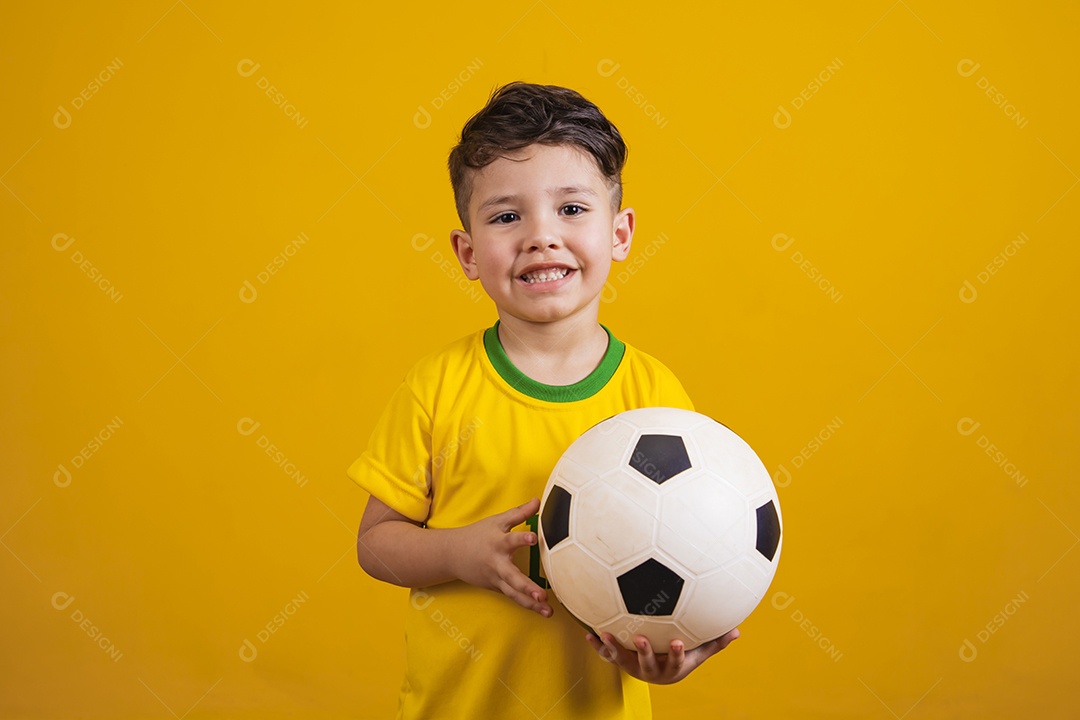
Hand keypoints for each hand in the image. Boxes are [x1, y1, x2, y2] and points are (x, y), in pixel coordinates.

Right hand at [449, 498, 551, 616]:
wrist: (452, 554)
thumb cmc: (478, 534)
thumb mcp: (497, 521)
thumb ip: (520, 513)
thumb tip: (538, 500)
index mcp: (498, 543)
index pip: (511, 539)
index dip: (522, 539)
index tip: (533, 538)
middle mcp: (497, 563)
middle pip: (512, 577)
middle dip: (527, 587)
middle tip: (541, 595)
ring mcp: (496, 579)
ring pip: (514, 593)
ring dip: (530, 604)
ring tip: (548, 612)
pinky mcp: (496, 588)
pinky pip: (513, 598)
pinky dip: (526, 605)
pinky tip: (542, 612)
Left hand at [585, 628, 739, 683]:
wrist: (658, 674)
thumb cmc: (678, 658)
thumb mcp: (697, 654)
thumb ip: (714, 643)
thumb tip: (737, 631)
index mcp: (671, 667)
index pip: (676, 661)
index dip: (677, 653)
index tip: (677, 641)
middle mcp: (651, 669)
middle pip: (647, 663)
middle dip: (644, 652)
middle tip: (639, 638)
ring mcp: (633, 666)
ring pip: (622, 660)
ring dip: (613, 647)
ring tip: (606, 634)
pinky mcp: (620, 661)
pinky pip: (607, 654)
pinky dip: (597, 645)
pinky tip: (589, 633)